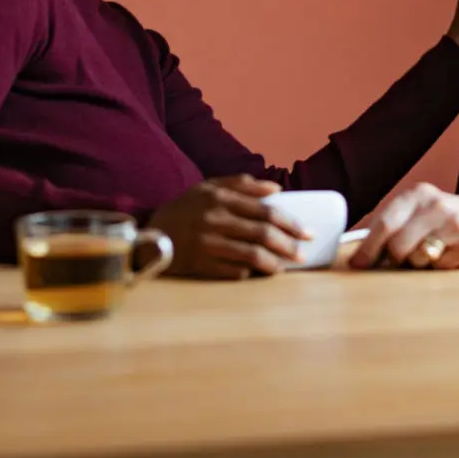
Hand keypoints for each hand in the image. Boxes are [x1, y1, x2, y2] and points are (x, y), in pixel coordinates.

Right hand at [147, 175, 312, 279]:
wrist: (151, 236)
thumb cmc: (185, 210)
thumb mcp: (208, 188)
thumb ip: (242, 184)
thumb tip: (276, 189)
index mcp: (219, 197)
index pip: (265, 210)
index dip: (290, 222)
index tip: (307, 232)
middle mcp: (214, 219)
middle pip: (262, 233)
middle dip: (288, 244)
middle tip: (301, 252)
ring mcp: (207, 244)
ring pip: (251, 255)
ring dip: (274, 262)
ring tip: (284, 266)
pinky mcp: (200, 265)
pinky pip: (234, 272)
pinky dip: (251, 273)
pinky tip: (259, 273)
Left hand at [348, 183, 458, 270]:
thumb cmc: (444, 220)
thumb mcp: (418, 212)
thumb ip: (390, 228)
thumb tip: (358, 258)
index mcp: (418, 194)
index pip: (385, 223)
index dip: (369, 248)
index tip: (358, 265)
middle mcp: (437, 205)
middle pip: (398, 245)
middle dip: (395, 258)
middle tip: (404, 258)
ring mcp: (457, 224)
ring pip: (418, 258)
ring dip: (419, 263)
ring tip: (431, 251)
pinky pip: (441, 267)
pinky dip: (440, 266)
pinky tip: (450, 254)